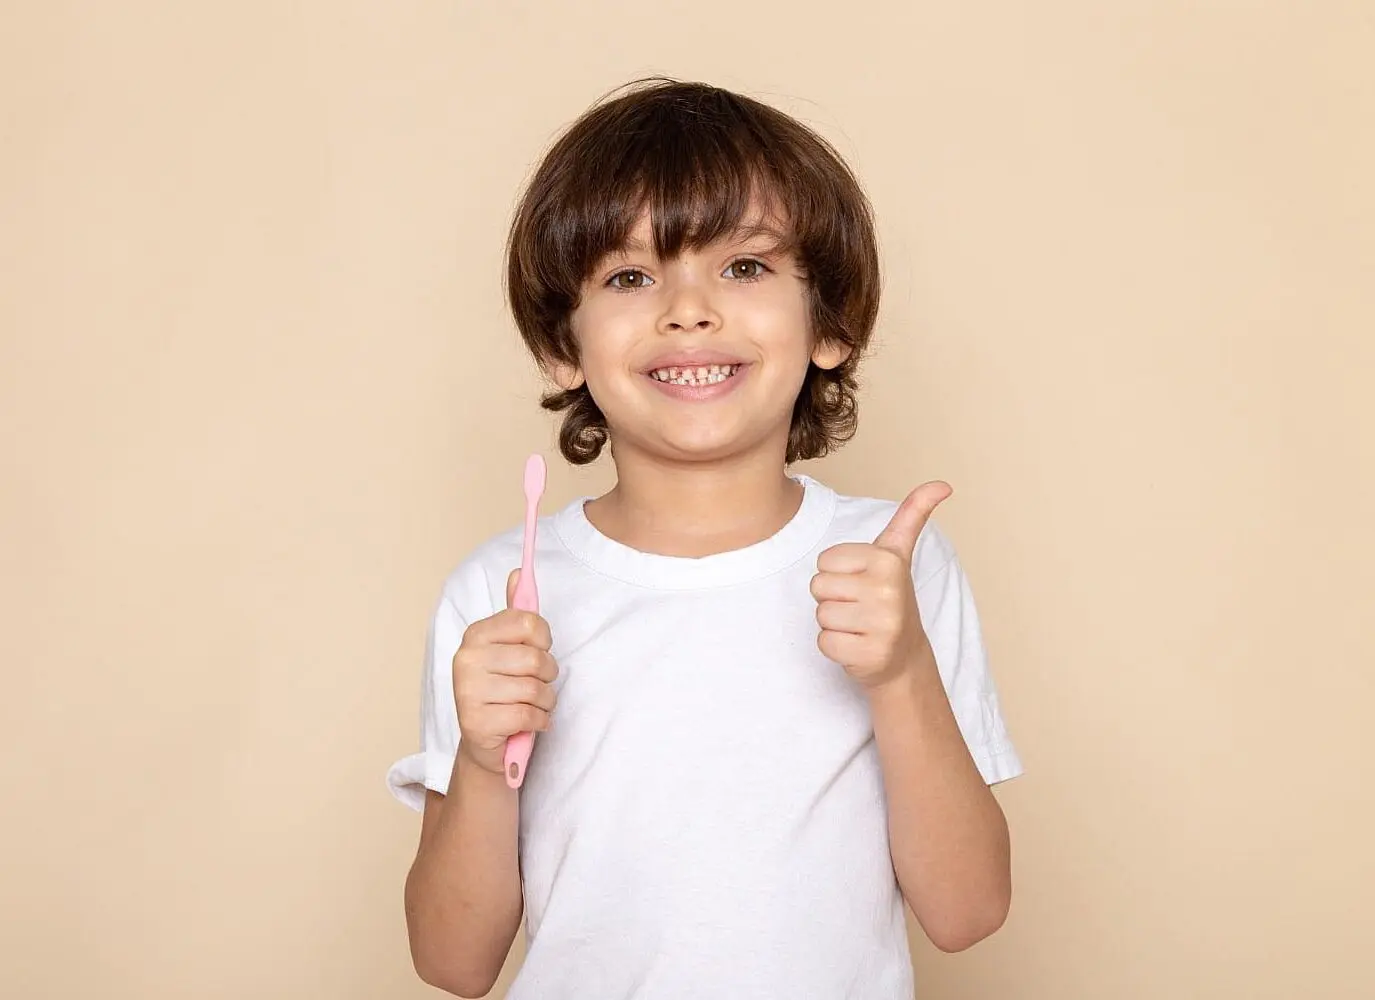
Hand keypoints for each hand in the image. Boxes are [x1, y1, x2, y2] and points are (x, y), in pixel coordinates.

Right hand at [452, 569, 559, 776]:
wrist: (485, 742)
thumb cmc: (502, 689)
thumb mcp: (508, 648)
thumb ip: (515, 614)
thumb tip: (517, 573)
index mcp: (476, 635)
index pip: (529, 622)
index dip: (544, 640)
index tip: (538, 650)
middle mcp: (466, 659)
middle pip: (536, 659)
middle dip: (547, 676)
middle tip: (535, 684)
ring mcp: (468, 692)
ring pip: (535, 690)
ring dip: (545, 702)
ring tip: (531, 705)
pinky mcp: (477, 723)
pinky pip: (529, 715)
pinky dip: (538, 722)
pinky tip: (527, 723)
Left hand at [810, 482, 952, 690]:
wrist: (904, 656)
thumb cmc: (890, 598)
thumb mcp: (898, 553)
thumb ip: (912, 514)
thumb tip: (942, 484)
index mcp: (888, 560)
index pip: (824, 561)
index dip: (837, 573)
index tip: (862, 582)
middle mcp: (887, 590)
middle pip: (818, 586)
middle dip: (833, 598)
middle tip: (860, 606)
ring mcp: (881, 624)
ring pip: (821, 614)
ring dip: (834, 624)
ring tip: (860, 625)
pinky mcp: (870, 654)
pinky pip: (824, 643)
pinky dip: (835, 647)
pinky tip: (858, 645)